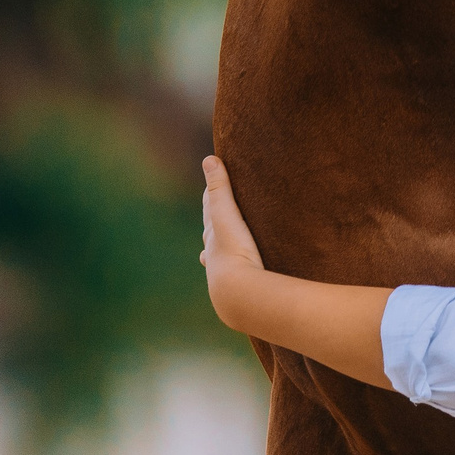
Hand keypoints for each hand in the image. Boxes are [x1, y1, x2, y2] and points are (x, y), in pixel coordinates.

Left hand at [200, 155, 263, 316]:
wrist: (238, 296)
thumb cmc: (232, 252)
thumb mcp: (226, 215)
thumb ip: (220, 188)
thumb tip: (208, 159)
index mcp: (212, 239)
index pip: (210, 214)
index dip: (211, 200)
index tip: (212, 188)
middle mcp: (215, 258)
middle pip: (212, 238)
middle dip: (213, 228)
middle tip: (214, 220)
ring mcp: (227, 276)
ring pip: (222, 261)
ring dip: (223, 253)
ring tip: (223, 252)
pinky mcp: (242, 290)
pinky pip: (241, 277)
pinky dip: (240, 272)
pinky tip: (245, 280)